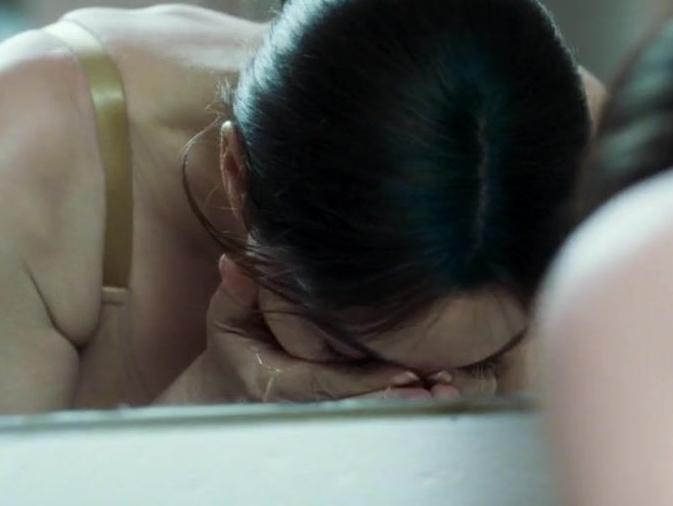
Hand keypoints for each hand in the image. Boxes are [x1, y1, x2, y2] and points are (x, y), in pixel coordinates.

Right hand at [156, 255, 420, 403]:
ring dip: (407, 401)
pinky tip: (439, 390)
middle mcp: (307, 401)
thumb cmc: (235, 342)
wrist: (236, 382)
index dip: (366, 380)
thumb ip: (236, 292)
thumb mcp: (227, 317)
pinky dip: (405, 399)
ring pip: (370, 409)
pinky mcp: (341, 402)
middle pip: (358, 404)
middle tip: (438, 388)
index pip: (328, 384)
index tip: (403, 373)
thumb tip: (233, 262)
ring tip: (445, 390)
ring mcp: (325, 405)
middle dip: (397, 398)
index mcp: (279, 382)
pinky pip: (375, 405)